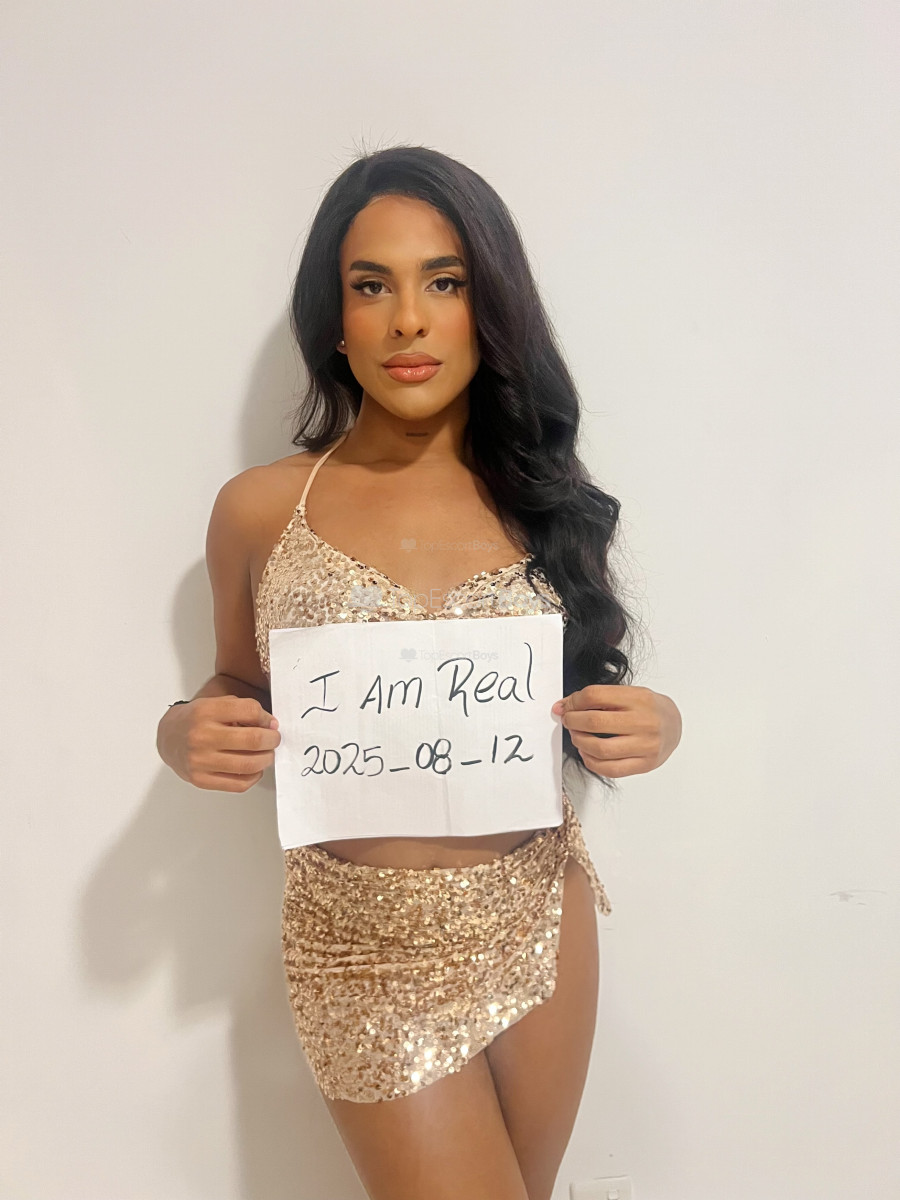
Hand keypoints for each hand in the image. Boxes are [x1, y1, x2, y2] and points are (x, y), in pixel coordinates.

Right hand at [156, 696, 280, 792]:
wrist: (169, 738)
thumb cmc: (197, 720)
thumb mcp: (215, 703)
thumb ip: (243, 710)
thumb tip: (271, 726)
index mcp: (206, 711)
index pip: (250, 711)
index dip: (267, 718)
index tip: (270, 723)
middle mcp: (201, 736)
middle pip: (253, 739)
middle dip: (272, 739)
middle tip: (274, 739)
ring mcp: (200, 760)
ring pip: (248, 764)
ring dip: (266, 759)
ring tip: (267, 754)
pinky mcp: (201, 780)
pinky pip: (238, 784)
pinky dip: (254, 776)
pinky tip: (254, 769)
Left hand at [551, 685, 681, 777]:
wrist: (675, 725)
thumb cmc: (648, 709)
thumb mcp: (628, 694)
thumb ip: (598, 698)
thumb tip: (563, 706)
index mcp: (639, 698)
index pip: (595, 696)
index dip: (574, 702)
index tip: (566, 706)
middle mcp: (644, 721)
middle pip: (595, 722)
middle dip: (573, 721)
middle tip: (568, 721)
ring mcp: (646, 745)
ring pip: (600, 749)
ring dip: (580, 742)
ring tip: (578, 736)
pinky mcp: (645, 764)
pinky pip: (610, 769)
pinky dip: (591, 762)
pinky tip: (588, 753)